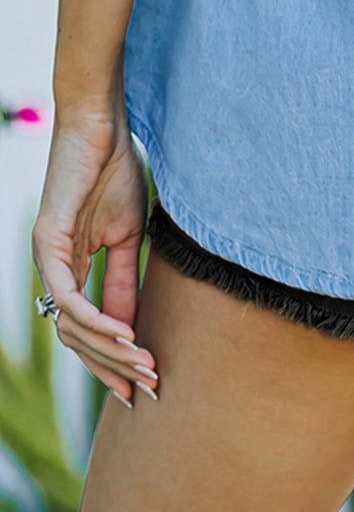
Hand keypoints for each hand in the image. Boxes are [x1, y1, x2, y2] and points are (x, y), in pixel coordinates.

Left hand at [31, 109, 158, 405]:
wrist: (103, 126)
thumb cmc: (115, 171)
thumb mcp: (129, 237)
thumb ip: (125, 281)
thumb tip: (132, 327)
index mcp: (70, 268)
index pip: (85, 330)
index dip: (112, 360)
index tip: (143, 384)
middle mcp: (52, 270)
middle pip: (76, 339)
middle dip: (112, 367)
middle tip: (148, 385)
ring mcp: (47, 257)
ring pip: (70, 325)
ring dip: (109, 350)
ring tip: (145, 363)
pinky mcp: (47, 242)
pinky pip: (68, 296)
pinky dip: (95, 319)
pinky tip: (125, 334)